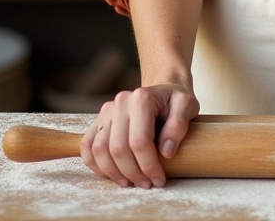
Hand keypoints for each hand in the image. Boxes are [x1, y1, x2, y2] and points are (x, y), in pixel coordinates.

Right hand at [79, 83, 199, 188]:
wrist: (163, 91)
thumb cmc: (174, 101)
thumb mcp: (186, 106)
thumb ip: (179, 125)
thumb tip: (166, 152)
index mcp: (142, 98)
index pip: (139, 141)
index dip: (148, 166)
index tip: (159, 180)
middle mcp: (121, 102)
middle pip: (118, 148)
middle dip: (132, 173)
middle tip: (146, 184)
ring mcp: (107, 110)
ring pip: (99, 149)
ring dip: (113, 173)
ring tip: (130, 182)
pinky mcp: (98, 120)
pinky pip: (87, 145)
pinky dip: (95, 164)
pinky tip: (112, 174)